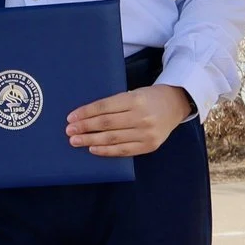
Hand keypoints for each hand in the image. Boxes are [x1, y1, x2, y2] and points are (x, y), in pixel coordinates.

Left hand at [66, 84, 193, 158]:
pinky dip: (107, 151)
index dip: (86, 112)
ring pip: (113, 138)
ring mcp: (147, 133)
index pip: (105, 107)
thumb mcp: (133, 93)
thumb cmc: (148, 98)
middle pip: (107, 124)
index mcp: (135, 99)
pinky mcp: (150, 145)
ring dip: (91, 140)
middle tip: (69, 131)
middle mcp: (141, 116)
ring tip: (76, 141)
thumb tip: (86, 116)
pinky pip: (124, 151)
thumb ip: (114, 104)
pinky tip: (93, 149)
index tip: (71, 117)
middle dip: (85, 128)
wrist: (175, 105)